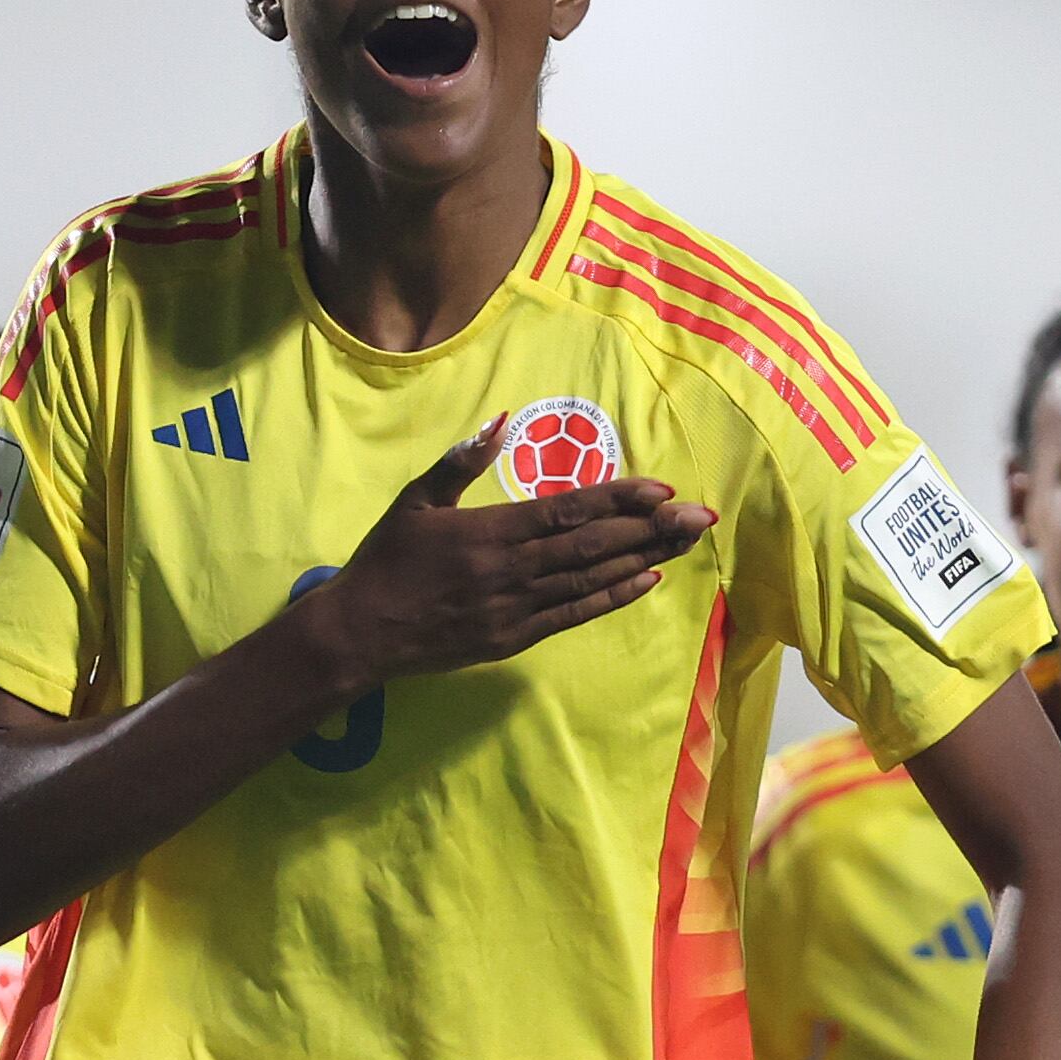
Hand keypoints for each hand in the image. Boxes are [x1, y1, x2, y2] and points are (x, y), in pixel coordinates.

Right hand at [299, 431, 713, 691]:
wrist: (360, 633)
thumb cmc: (386, 561)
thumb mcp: (415, 500)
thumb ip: (460, 460)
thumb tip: (503, 421)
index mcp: (489, 531)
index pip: (568, 510)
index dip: (620, 499)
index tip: (661, 488)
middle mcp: (511, 570)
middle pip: (593, 546)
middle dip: (651, 528)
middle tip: (700, 516)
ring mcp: (516, 608)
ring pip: (591, 580)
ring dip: (644, 559)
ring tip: (686, 543)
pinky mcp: (515, 638)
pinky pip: (573, 616)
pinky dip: (612, 599)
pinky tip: (648, 582)